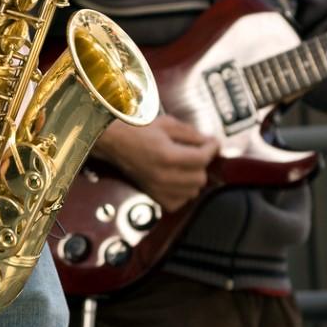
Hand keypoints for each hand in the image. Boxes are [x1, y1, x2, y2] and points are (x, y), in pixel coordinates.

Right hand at [93, 115, 218, 211]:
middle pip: (200, 178)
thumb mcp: (166, 124)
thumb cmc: (136, 130)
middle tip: (197, 152)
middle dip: (202, 164)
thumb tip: (208, 142)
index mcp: (167, 155)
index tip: (213, 143)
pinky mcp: (152, 195)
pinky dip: (182, 193)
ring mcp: (157, 188)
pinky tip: (177, 181)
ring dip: (193, 179)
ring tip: (186, 166)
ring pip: (192, 192)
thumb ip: (190, 134)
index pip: (202, 158)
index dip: (212, 149)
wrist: (113, 141)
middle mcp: (163, 175)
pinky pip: (178, 203)